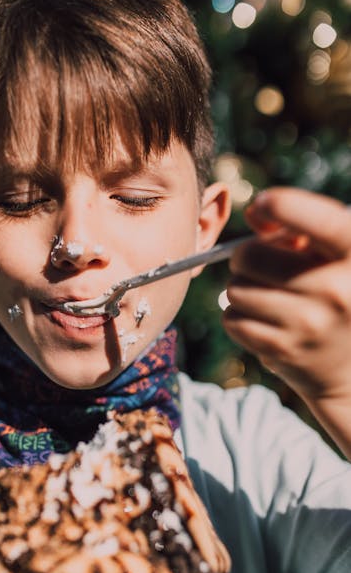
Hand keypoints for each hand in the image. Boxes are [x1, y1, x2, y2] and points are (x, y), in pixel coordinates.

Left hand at [222, 187, 350, 453]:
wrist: (349, 368)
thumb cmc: (336, 293)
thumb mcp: (334, 255)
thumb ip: (299, 226)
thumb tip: (257, 211)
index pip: (316, 219)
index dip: (281, 204)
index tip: (264, 203)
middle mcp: (336, 290)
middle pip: (251, 256)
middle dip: (245, 256)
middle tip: (256, 263)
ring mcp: (309, 324)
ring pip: (236, 290)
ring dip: (240, 289)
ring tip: (264, 294)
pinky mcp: (283, 350)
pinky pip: (233, 320)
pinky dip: (238, 316)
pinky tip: (260, 318)